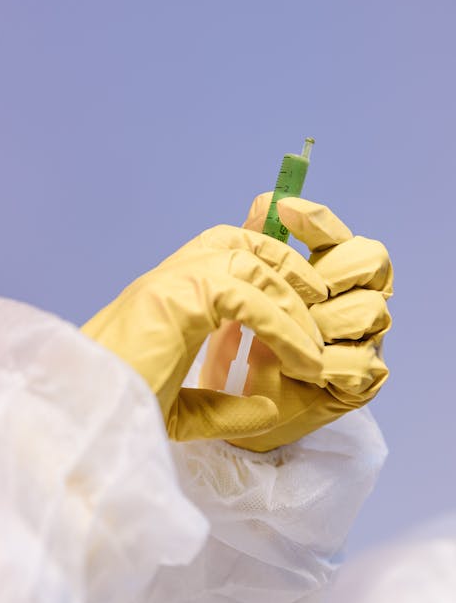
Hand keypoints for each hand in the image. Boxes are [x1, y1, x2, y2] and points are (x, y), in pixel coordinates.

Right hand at [81, 224, 327, 440]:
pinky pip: (246, 299)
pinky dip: (281, 328)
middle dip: (290, 268)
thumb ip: (223, 407)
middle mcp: (167, 277)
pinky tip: (301, 360)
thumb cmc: (117, 416)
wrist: (78, 418)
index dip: (267, 263)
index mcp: (165, 292)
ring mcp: (170, 281)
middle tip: (321, 309)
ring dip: (292, 303)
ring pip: (251, 264)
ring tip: (315, 347)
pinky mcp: (175, 297)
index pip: (223, 249)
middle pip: (243, 241)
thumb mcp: (180, 412)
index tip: (300, 300)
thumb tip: (269, 407)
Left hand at [200, 194, 392, 451]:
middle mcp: (354, 301)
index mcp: (329, 275)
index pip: (341, 236)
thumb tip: (267, 200)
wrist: (229, 402)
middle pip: (373, 261)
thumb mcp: (238, 288)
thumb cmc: (237, 341)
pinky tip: (295, 370)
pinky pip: (361, 363)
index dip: (318, 221)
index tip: (284, 210)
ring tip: (283, 338)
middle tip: (296, 289)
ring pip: (371, 310)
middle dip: (331, 268)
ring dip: (324, 321)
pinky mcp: (361, 383)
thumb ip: (255, 244)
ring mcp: (363, 340)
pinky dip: (324, 365)